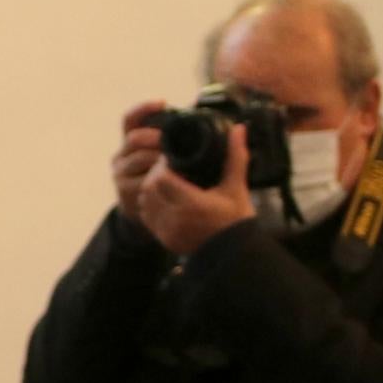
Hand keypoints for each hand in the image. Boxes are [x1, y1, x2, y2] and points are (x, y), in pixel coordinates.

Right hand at [108, 99, 172, 232]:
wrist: (153, 213)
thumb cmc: (165, 176)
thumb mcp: (165, 153)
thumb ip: (175, 134)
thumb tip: (200, 104)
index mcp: (130, 142)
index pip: (130, 119)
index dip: (143, 109)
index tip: (163, 103)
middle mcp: (120, 157)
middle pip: (134, 138)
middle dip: (156, 137)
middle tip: (174, 140)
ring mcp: (120, 176)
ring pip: (139, 160)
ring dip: (159, 159)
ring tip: (176, 159)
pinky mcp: (125, 195)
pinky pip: (142, 184)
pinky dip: (158, 180)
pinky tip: (171, 179)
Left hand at [135, 120, 254, 255]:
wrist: (233, 253)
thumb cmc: (236, 219)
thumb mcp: (236, 187)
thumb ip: (235, 157)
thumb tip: (238, 128)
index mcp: (192, 203)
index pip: (161, 178)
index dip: (163, 165)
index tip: (172, 159)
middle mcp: (176, 218)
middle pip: (149, 188)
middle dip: (155, 175)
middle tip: (167, 168)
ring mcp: (167, 231)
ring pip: (144, 202)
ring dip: (150, 190)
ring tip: (165, 182)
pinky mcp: (163, 239)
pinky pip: (146, 217)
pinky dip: (150, 205)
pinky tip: (163, 199)